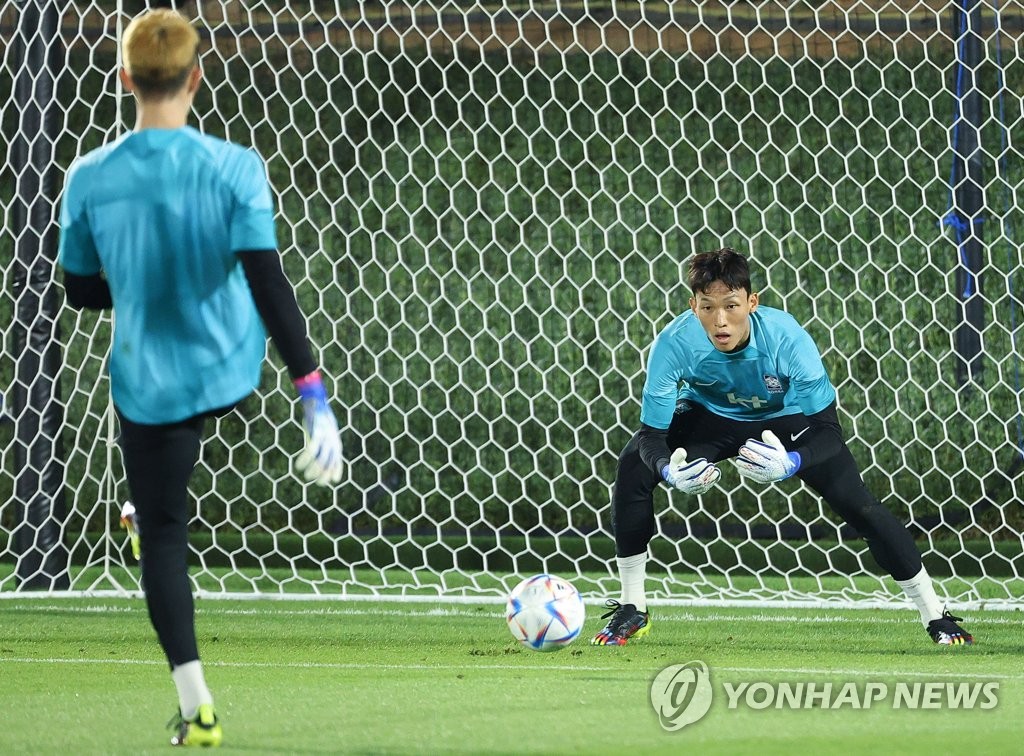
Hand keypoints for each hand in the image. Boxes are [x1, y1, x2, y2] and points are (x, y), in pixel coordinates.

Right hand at [294, 371, 342, 485]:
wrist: (316, 400)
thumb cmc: (319, 420)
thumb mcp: (325, 435)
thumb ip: (324, 448)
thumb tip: (321, 461)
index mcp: (336, 444)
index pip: (337, 464)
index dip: (332, 475)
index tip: (323, 481)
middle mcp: (333, 442)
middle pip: (328, 465)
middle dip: (320, 475)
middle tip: (309, 478)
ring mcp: (326, 438)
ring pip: (321, 460)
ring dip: (312, 470)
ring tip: (304, 474)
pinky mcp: (317, 432)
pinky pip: (311, 450)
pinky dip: (304, 460)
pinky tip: (298, 465)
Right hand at [661, 448, 720, 494]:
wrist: (675, 480)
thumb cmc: (676, 467)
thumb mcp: (674, 460)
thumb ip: (678, 455)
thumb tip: (682, 451)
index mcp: (677, 478)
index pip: (688, 474)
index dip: (697, 467)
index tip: (704, 461)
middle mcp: (684, 486)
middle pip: (697, 481)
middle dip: (706, 473)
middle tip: (712, 465)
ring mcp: (691, 490)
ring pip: (703, 486)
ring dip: (711, 478)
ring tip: (716, 470)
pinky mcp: (697, 491)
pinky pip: (706, 488)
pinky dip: (713, 481)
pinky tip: (717, 474)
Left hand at [731, 430, 800, 483]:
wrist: (785, 471)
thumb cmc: (778, 455)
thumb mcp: (778, 446)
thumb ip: (771, 438)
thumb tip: (765, 432)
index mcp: (777, 457)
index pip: (764, 451)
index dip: (754, 446)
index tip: (748, 442)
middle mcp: (773, 466)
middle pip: (757, 459)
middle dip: (747, 454)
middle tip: (741, 449)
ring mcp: (768, 474)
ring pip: (752, 469)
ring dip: (743, 463)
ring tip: (738, 459)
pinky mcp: (763, 480)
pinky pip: (751, 475)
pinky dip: (744, 471)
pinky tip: (740, 466)